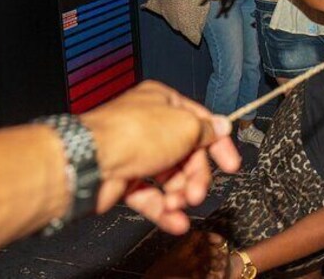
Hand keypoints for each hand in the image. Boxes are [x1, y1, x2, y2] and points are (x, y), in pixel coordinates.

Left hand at [80, 81, 240, 234]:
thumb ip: (207, 131)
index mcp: (163, 103)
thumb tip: (221, 126)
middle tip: (199, 193)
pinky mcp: (123, 180)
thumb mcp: (186, 126)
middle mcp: (149, 126)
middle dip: (195, 177)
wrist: (92, 162)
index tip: (231, 165)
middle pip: (186, 155)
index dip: (218, 145)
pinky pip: (149, 196)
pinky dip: (163, 209)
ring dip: (179, 195)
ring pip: (168, 178)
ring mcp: (135, 153)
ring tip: (179, 205)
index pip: (200, 123)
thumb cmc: (134, 134)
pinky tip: (174, 221)